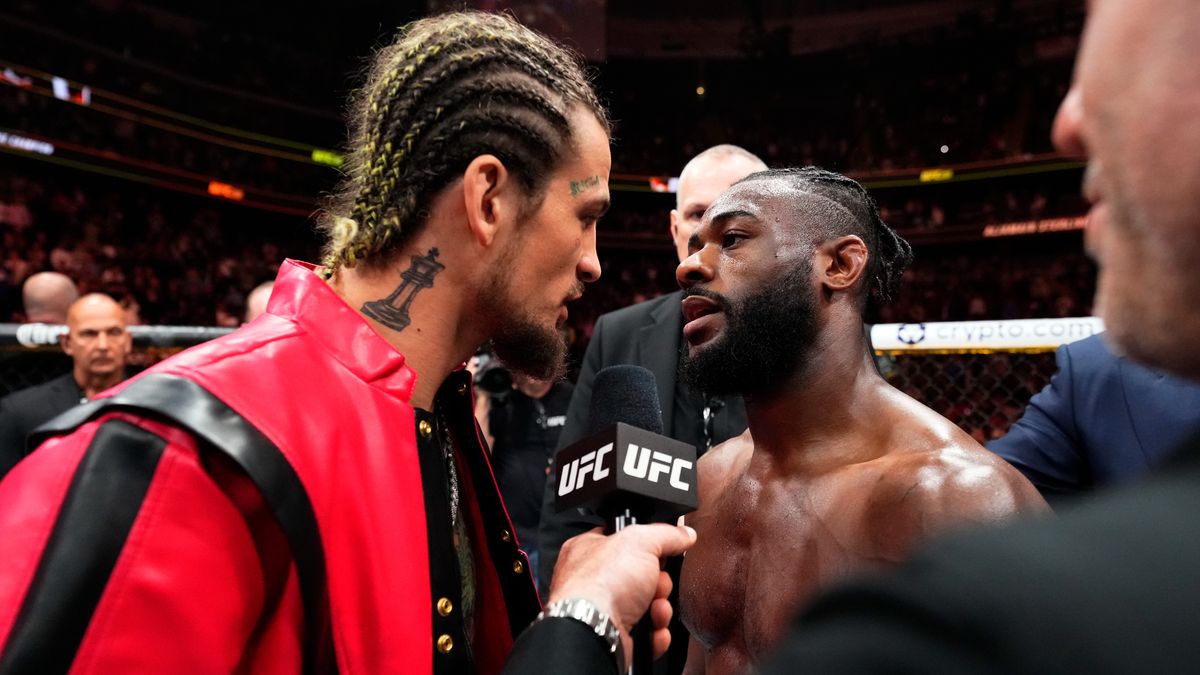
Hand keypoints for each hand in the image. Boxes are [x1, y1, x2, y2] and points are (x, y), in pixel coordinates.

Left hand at [548, 524, 696, 662]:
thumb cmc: (601, 584)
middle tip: (657, 584)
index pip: (624, 541)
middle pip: (641, 576)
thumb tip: (683, 533)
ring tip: (656, 609)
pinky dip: (656, 633)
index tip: (661, 550)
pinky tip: (655, 629)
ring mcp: (604, 610)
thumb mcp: (640, 541)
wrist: (594, 631)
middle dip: (659, 583)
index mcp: (590, 548)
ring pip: (646, 606)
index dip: (647, 546)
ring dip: (661, 609)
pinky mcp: (615, 635)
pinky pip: (645, 634)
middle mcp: (594, 580)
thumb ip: (666, 534)